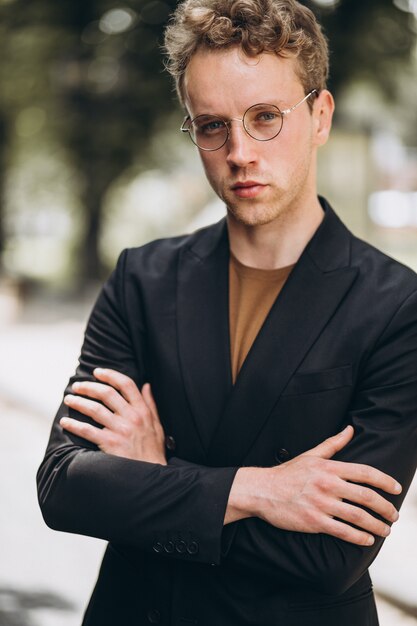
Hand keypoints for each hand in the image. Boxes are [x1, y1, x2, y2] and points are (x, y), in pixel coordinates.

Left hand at [60, 369, 166, 464]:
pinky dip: (74, 425)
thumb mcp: (158, 425)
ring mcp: (120, 430)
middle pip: (107, 393)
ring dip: (78, 402)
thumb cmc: (153, 450)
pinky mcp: (109, 443)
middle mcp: (131, 417)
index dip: (110, 375)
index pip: (126, 384)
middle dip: (89, 387)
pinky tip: (65, 422)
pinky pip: (87, 430)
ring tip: (69, 399)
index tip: (98, 372)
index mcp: (143, 410)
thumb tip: (146, 385)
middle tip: (77, 386)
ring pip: (94, 409)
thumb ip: (151, 404)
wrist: (151, 475)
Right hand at [225, 426, 401, 545]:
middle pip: (366, 496)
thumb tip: (350, 429)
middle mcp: (327, 484)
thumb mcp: (310, 455)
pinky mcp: (314, 521)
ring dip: (376, 526)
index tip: (397, 489)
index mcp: (328, 467)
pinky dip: (359, 537)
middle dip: (385, 508)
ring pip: (358, 516)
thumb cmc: (287, 473)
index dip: (385, 481)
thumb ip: (333, 443)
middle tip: (393, 515)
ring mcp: (321, 503)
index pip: (365, 472)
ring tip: (385, 530)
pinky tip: (367, 540)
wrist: (262, 491)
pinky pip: (343, 531)